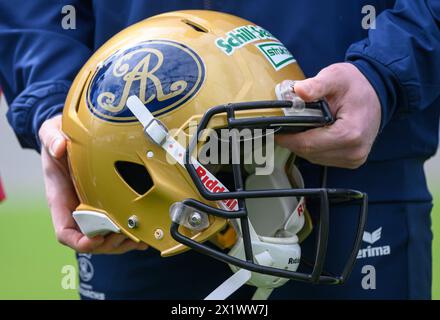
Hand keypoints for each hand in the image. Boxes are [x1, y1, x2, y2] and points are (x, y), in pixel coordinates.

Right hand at [39, 115, 147, 252]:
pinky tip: (144, 235)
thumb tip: (59, 146)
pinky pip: (117, 227)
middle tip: (126, 236)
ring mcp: (93, 209)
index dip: (78, 241)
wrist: (71, 135)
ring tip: (139, 239)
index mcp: (61, 198)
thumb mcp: (52, 132)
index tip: (95, 238)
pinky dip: (130, 235)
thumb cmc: (60, 138)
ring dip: (121, 244)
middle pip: (90, 241)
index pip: (65, 231)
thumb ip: (52, 138)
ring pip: (105, 239)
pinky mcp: (108, 204)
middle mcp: (76, 208)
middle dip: (107, 244)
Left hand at [276, 63, 380, 168]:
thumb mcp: (335, 77)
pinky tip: (313, 133)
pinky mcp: (352, 160)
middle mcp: (354, 151)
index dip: (288, 139)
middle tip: (286, 125)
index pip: (308, 144)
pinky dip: (314, 147)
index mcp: (350, 133)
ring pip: (314, 158)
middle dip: (294, 140)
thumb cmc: (355, 85)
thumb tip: (298, 90)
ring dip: (303, 145)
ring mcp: (354, 158)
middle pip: (309, 153)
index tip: (276, 130)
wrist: (377, 91)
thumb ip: (316, 85)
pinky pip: (323, 158)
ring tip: (301, 126)